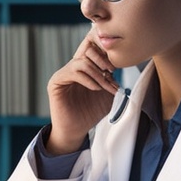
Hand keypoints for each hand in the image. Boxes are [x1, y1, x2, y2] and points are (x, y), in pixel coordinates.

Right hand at [45, 27, 119, 153]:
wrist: (76, 130)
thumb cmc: (91, 113)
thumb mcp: (108, 95)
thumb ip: (114, 80)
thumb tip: (125, 68)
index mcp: (84, 69)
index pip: (94, 51)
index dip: (106, 54)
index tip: (117, 67)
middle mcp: (72, 68)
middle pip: (87, 50)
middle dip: (103, 60)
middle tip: (112, 73)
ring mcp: (63, 74)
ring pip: (82, 62)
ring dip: (97, 73)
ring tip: (105, 85)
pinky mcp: (56, 82)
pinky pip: (73, 72)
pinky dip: (87, 79)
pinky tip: (95, 89)